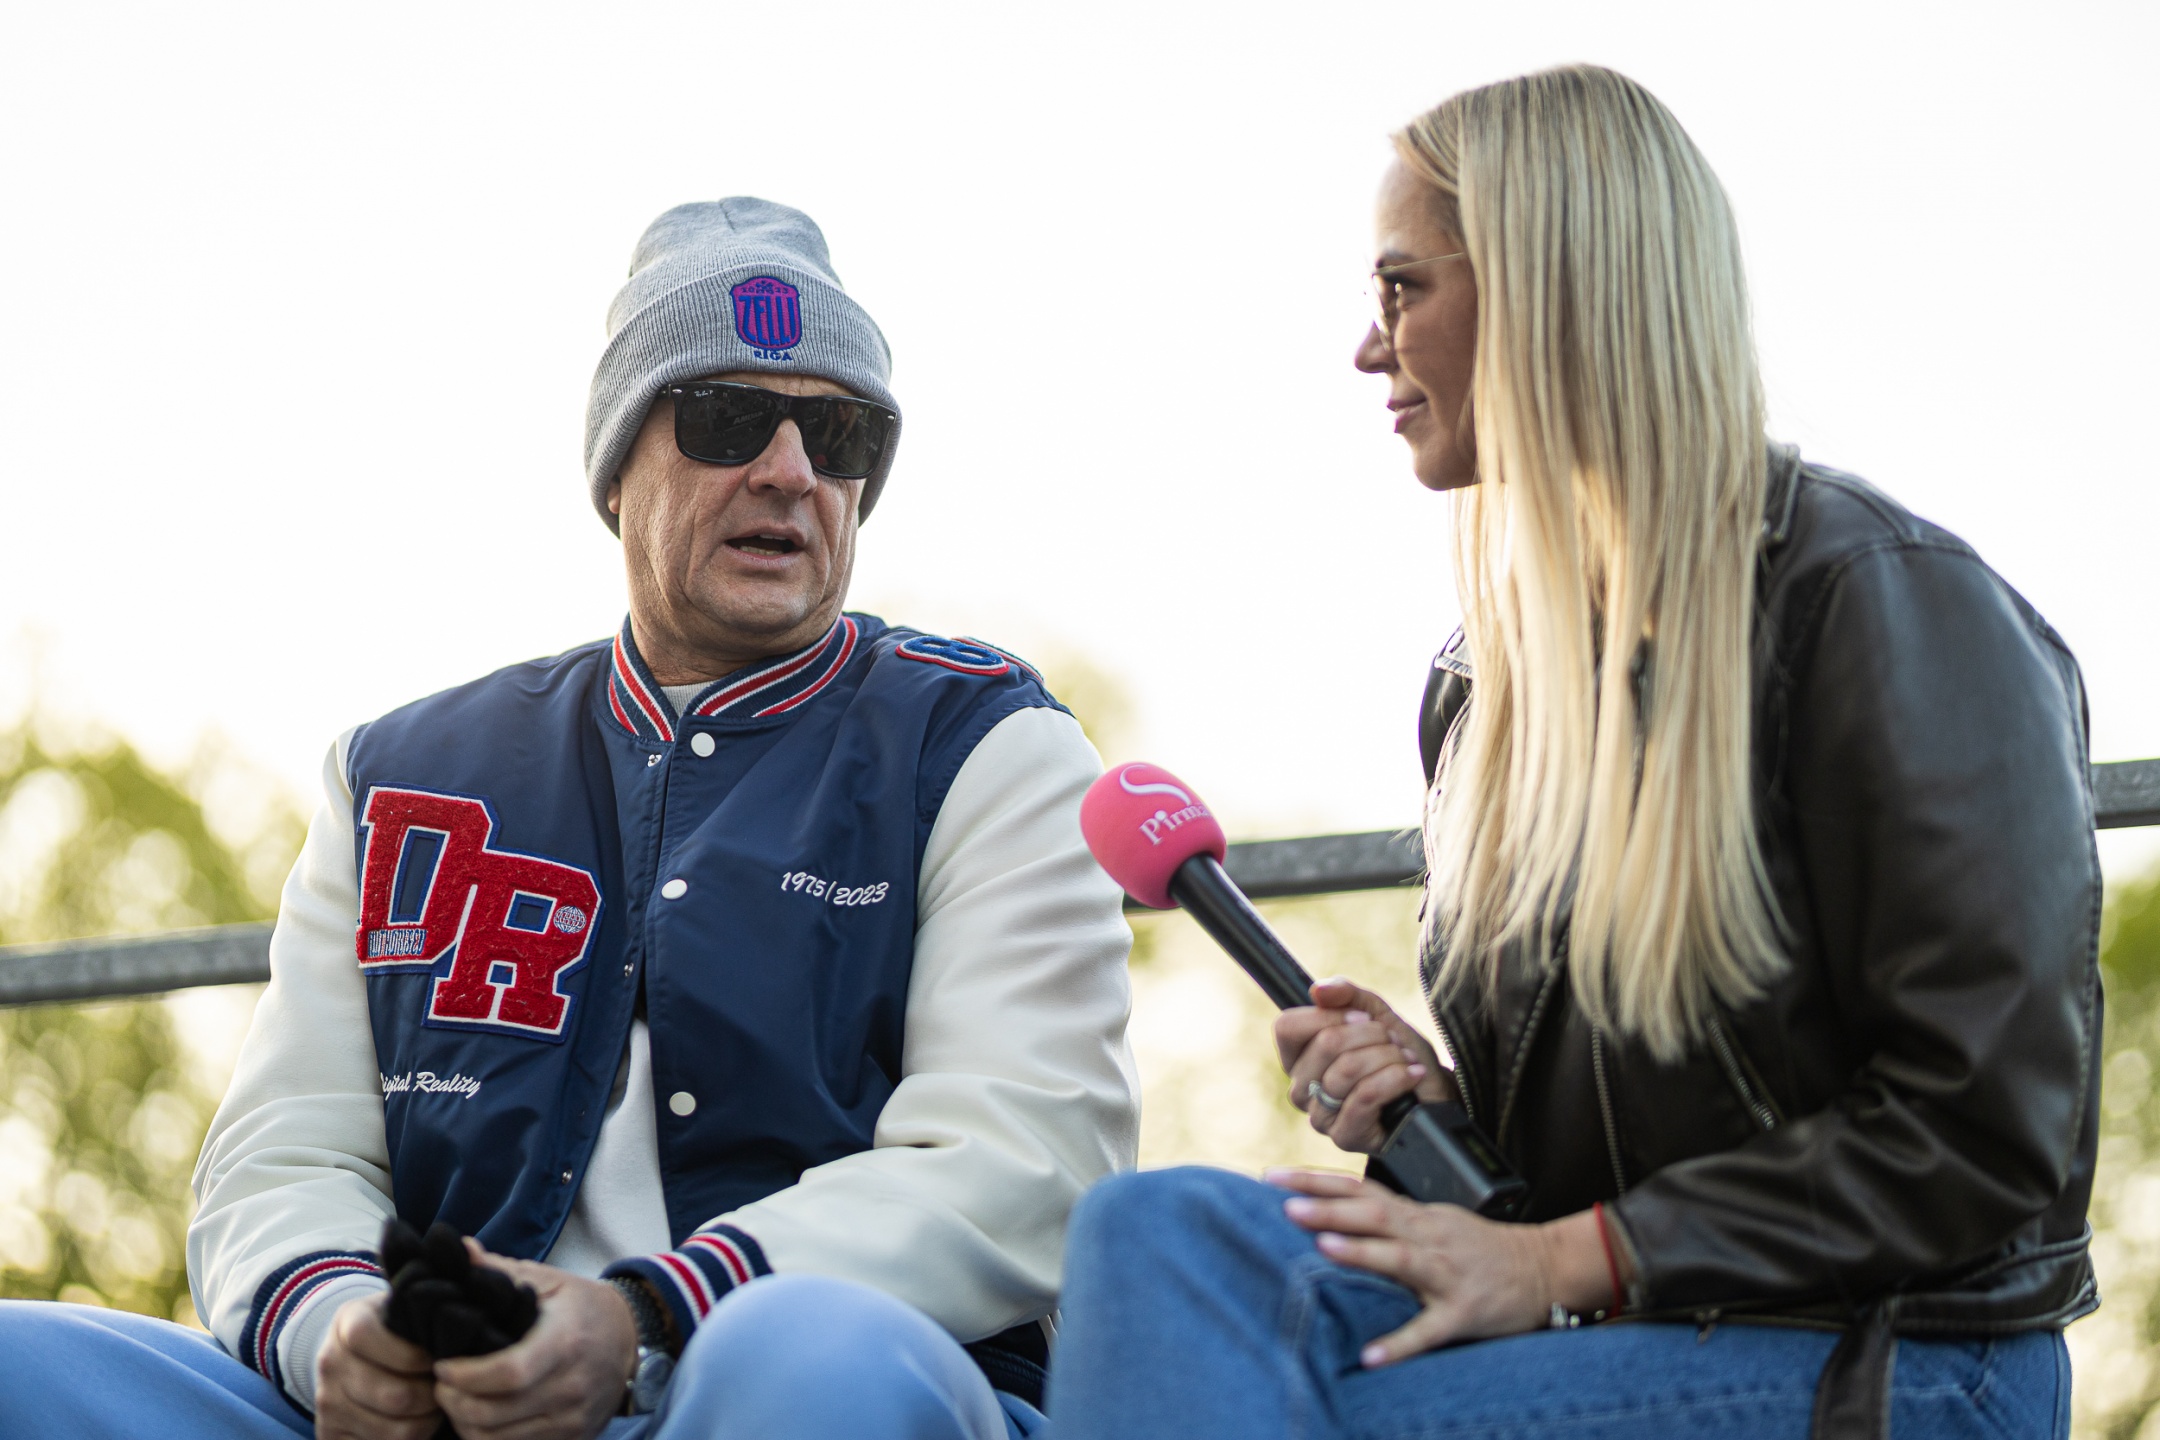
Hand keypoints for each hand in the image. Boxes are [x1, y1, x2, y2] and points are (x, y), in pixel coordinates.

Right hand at [314, 1293, 441, 1439]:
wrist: (349, 1354)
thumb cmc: (391, 1330)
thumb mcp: (400, 1309)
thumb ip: (421, 1317)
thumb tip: (453, 1344)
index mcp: (348, 1323)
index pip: (374, 1340)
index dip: (413, 1356)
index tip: (436, 1360)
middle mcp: (331, 1364)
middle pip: (395, 1396)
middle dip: (431, 1397)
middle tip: (445, 1391)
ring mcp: (327, 1402)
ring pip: (393, 1431)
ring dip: (425, 1423)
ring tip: (435, 1409)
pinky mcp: (329, 1434)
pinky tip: (414, 1423)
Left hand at [431, 1244, 636, 1439]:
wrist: (632, 1339)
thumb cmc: (583, 1308)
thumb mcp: (549, 1281)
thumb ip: (500, 1270)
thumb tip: (458, 1250)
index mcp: (564, 1342)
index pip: (509, 1372)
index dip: (467, 1375)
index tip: (443, 1365)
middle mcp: (570, 1387)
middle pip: (494, 1413)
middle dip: (454, 1402)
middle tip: (441, 1384)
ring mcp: (572, 1419)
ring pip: (499, 1439)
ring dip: (466, 1423)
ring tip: (457, 1400)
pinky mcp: (572, 1438)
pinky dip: (489, 1439)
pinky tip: (481, 1417)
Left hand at [1270, 1169, 1621, 1365]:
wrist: (1544, 1267)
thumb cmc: (1479, 1248)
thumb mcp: (1433, 1223)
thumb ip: (1388, 1219)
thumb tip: (1331, 1217)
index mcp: (1416, 1215)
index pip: (1358, 1189)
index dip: (1315, 1181)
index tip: (1272, 1176)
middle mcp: (1427, 1236)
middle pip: (1372, 1214)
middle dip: (1328, 1208)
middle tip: (1284, 1204)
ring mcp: (1446, 1273)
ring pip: (1400, 1258)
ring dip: (1362, 1253)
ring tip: (1324, 1250)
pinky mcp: (1463, 1311)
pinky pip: (1428, 1328)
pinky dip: (1400, 1342)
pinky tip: (1371, 1356)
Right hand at [1274, 977, 1455, 1153]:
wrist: (1435, 1093)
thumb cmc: (1402, 1054)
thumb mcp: (1377, 1014)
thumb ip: (1346, 995)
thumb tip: (1318, 991)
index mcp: (1299, 1058)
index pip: (1288, 1027)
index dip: (1328, 1015)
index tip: (1363, 1017)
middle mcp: (1301, 1088)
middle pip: (1324, 1044)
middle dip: (1371, 1034)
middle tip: (1392, 1042)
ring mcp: (1320, 1116)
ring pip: (1348, 1068)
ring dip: (1388, 1057)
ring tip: (1405, 1060)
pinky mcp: (1344, 1136)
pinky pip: (1365, 1095)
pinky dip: (1396, 1078)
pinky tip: (1412, 1076)